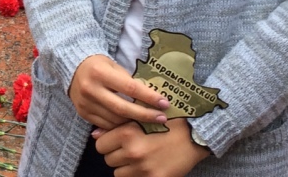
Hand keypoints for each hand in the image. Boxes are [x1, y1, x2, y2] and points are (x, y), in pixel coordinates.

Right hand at [68, 55, 169, 128]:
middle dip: (145, 115)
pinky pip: (106, 125)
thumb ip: (129, 81)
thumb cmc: (98, 65)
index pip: (130, 88)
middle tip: (162, 118)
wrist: (73, 68)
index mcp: (100, 73)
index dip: (149, 97)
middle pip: (123, 108)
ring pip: (115, 120)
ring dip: (134, 122)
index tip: (164, 103)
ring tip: (148, 121)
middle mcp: (91, 89)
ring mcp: (86, 103)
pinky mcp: (83, 113)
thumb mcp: (113, 66)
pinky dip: (119, 125)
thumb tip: (152, 97)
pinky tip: (130, 122)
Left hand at [93, 118, 209, 176]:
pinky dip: (137, 175)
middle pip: (108, 160)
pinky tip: (147, 166)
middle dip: (116, 154)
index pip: (100, 145)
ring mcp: (143, 168)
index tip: (117, 140)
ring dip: (126, 167)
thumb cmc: (164, 121)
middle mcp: (133, 152)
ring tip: (140, 157)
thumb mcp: (138, 116)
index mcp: (127, 133)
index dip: (108, 142)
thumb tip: (94, 135)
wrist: (193, 134)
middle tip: (131, 148)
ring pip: (118, 173)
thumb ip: (114, 125)